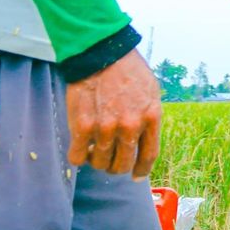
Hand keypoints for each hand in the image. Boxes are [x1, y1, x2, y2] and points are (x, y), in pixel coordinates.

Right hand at [66, 49, 161, 178]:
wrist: (102, 53)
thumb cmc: (128, 71)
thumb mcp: (151, 92)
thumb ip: (149, 116)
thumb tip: (145, 138)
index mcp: (150, 117)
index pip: (148, 156)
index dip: (141, 170)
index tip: (135, 176)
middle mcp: (130, 127)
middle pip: (122, 164)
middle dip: (117, 167)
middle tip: (110, 161)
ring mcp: (106, 128)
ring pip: (100, 163)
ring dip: (97, 160)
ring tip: (95, 150)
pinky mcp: (83, 127)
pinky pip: (78, 157)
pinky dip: (79, 156)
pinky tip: (80, 148)